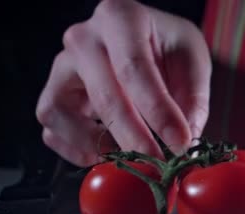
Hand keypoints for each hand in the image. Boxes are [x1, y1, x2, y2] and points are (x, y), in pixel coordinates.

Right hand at [36, 0, 210, 165]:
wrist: (148, 45)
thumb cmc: (169, 49)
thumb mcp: (193, 62)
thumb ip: (192, 102)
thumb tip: (186, 143)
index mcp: (120, 17)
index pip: (134, 69)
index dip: (158, 112)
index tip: (179, 142)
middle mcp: (83, 39)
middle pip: (104, 97)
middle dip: (135, 138)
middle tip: (160, 164)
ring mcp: (62, 68)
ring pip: (61, 113)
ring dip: (97, 145)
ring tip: (133, 156)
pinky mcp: (54, 96)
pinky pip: (52, 130)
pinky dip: (77, 151)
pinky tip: (109, 156)